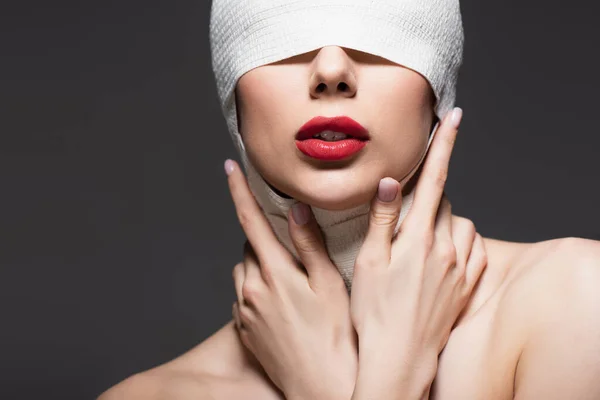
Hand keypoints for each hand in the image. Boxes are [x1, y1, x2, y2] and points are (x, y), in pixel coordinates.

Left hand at [225, 159, 357, 399]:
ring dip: (260, 265)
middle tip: (293, 252)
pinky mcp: (244, 330)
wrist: (321, 388)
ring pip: (244, 272)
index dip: (239, 190)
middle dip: (265, 239)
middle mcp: (250, 290)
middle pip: (249, 246)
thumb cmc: (335, 337)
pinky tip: (283, 307)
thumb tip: (295, 209)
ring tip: (292, 283)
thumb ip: (308, 244)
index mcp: (272, 273)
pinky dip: (257, 291)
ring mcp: (244, 312)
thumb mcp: (329, 285)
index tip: (229, 168)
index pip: (250, 220)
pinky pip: (243, 297)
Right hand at [350, 108, 487, 398]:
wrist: (400, 359)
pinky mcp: (467, 287)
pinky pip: (475, 251)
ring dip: (442, 222)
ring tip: (417, 243)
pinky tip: (443, 256)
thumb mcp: (368, 262)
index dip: (443, 144)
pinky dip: (461, 243)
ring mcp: (461, 269)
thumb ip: (382, 219)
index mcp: (418, 238)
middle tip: (403, 220)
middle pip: (445, 202)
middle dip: (428, 198)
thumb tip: (390, 180)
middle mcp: (446, 249)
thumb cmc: (375, 312)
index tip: (453, 116)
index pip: (434, 179)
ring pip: (460, 225)